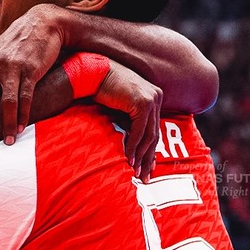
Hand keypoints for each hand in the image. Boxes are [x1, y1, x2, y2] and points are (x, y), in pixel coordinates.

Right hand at [94, 61, 162, 180]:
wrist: (93, 73)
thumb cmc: (103, 90)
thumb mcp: (122, 108)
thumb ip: (130, 122)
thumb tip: (133, 146)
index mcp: (154, 97)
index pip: (154, 128)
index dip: (151, 150)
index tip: (148, 167)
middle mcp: (156, 97)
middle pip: (154, 133)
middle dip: (148, 157)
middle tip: (144, 176)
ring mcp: (151, 99)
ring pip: (148, 135)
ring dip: (140, 155)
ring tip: (135, 171)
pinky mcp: (143, 103)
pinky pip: (139, 131)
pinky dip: (133, 146)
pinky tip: (128, 158)